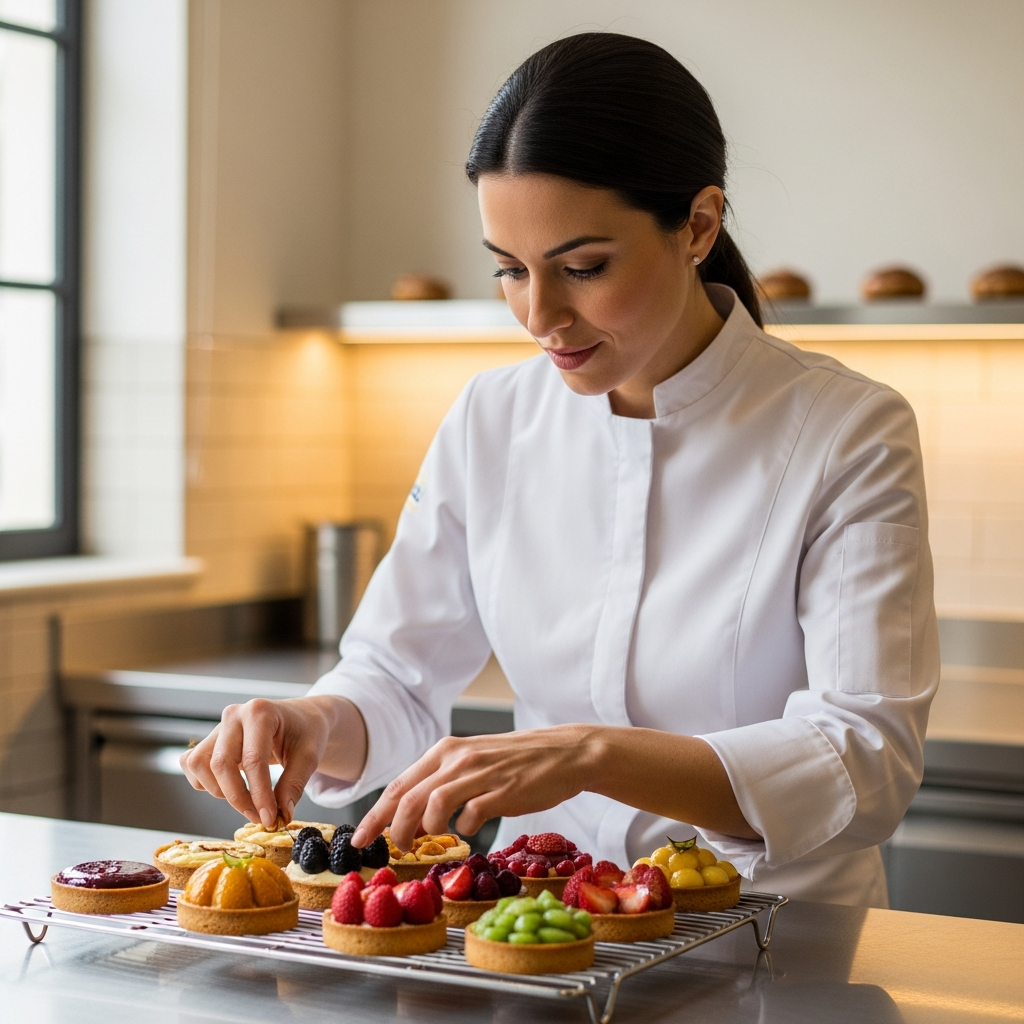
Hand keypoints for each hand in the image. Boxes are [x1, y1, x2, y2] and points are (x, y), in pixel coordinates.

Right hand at [180, 695, 360, 827]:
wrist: (300, 718)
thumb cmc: (305, 733)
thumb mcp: (309, 756)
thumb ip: (294, 784)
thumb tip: (281, 814)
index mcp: (260, 712)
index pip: (253, 760)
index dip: (259, 794)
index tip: (269, 818)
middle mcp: (234, 715)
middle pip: (221, 764)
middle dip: (238, 798)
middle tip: (260, 817)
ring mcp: (217, 726)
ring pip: (200, 765)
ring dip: (219, 791)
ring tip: (247, 798)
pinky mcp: (209, 739)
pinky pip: (192, 764)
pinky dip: (205, 782)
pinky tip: (229, 786)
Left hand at [351, 724, 756, 849]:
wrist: (565, 752)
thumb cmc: (516, 761)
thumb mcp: (473, 762)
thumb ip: (442, 783)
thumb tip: (412, 817)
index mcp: (445, 750)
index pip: (398, 785)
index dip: (375, 814)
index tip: (358, 839)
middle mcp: (456, 759)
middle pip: (407, 798)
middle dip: (389, 829)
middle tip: (389, 850)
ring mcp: (479, 774)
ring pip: (432, 807)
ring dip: (424, 831)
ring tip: (432, 840)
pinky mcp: (502, 791)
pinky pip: (470, 816)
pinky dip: (464, 828)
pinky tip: (471, 830)